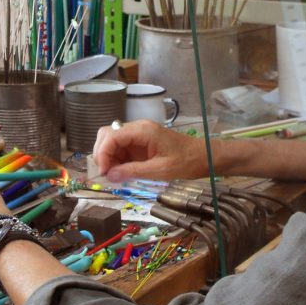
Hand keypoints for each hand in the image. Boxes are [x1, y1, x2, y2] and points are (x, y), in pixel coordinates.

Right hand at [92, 119, 208, 180]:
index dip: (103, 153)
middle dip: (102, 154)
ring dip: (108, 158)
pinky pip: (122, 148)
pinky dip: (117, 160)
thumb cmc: (186, 162)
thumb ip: (133, 171)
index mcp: (143, 130)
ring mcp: (138, 134)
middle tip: (106, 174)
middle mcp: (138, 128)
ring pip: (112, 141)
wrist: (203, 157)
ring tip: (113, 175)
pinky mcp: (140, 143)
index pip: (111, 135)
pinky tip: (120, 173)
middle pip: (107, 134)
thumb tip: (109, 176)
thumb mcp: (160, 170)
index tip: (103, 173)